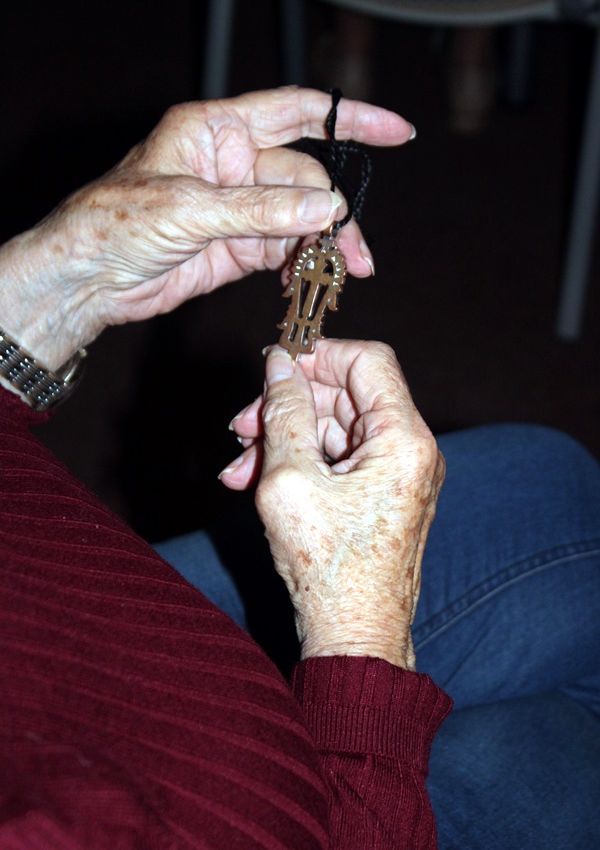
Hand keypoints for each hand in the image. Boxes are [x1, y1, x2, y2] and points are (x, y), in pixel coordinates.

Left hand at [0, 87, 412, 370]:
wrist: (88, 279)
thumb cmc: (117, 221)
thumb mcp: (190, 209)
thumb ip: (260, 209)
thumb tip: (329, 210)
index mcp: (219, 129)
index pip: (298, 112)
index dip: (351, 119)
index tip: (399, 132)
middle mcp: (235, 163)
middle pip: (307, 179)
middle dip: (334, 214)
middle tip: (351, 252)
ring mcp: (240, 207)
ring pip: (302, 219)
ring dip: (325, 246)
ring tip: (344, 273)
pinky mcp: (239, 246)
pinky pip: (286, 250)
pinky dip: (303, 265)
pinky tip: (309, 282)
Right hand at [222, 341, 444, 669]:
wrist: (354, 637)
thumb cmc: (328, 568)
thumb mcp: (290, 480)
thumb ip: (283, 412)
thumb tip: (279, 363)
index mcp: (404, 439)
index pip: (367, 361)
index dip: (318, 355)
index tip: (274, 364)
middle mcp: (411, 450)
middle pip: (345, 394)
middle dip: (287, 405)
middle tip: (240, 425)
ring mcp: (396, 473)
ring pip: (335, 427)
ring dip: (283, 437)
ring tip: (238, 467)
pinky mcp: (380, 493)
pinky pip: (338, 458)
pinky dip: (298, 462)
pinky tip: (254, 480)